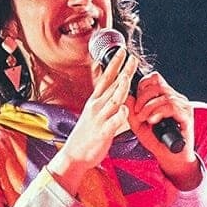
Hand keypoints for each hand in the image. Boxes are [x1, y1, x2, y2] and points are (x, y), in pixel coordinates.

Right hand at [50, 47, 139, 194]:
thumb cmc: (87, 136)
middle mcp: (97, 106)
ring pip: (114, 99)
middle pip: (112, 85)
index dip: (114, 64)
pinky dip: (121, 114)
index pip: (106, 78)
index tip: (121, 51)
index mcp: (95, 101)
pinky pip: (114, 121)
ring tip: (128, 76)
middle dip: (123, 70)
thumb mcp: (95, 115)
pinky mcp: (103, 132)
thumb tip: (117, 92)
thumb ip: (106, 103)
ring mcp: (99, 118)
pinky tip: (126, 109)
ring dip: (122, 87)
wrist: (74, 155)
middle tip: (132, 57)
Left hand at [129, 71, 200, 189]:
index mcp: (167, 96)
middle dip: (142, 97)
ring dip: (149, 107)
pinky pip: (172, 106)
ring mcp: (184, 106)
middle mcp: (177, 98)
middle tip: (137, 112)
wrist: (171, 159)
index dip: (142, 85)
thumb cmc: (156, 141)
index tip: (135, 101)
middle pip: (158, 84)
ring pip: (164, 96)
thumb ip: (131, 111)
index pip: (154, 79)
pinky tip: (152, 121)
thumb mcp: (138, 125)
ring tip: (144, 119)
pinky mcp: (187, 116)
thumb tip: (127, 96)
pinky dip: (159, 112)